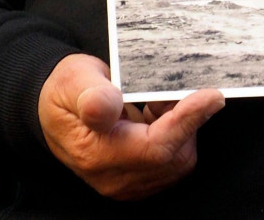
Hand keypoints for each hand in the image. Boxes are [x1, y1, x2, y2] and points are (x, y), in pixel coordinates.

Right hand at [38, 53, 225, 199]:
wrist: (51, 108)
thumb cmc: (65, 91)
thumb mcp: (73, 81)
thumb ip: (92, 94)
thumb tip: (107, 105)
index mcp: (97, 153)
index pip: (156, 147)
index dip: (187, 121)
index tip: (212, 96)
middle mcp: (115, 177)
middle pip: (174, 157)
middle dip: (185, 120)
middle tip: (173, 87)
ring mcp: (126, 182)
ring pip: (177, 160)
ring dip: (180, 127)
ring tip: (158, 99)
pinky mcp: (136, 178)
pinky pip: (170, 161)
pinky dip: (175, 134)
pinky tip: (157, 112)